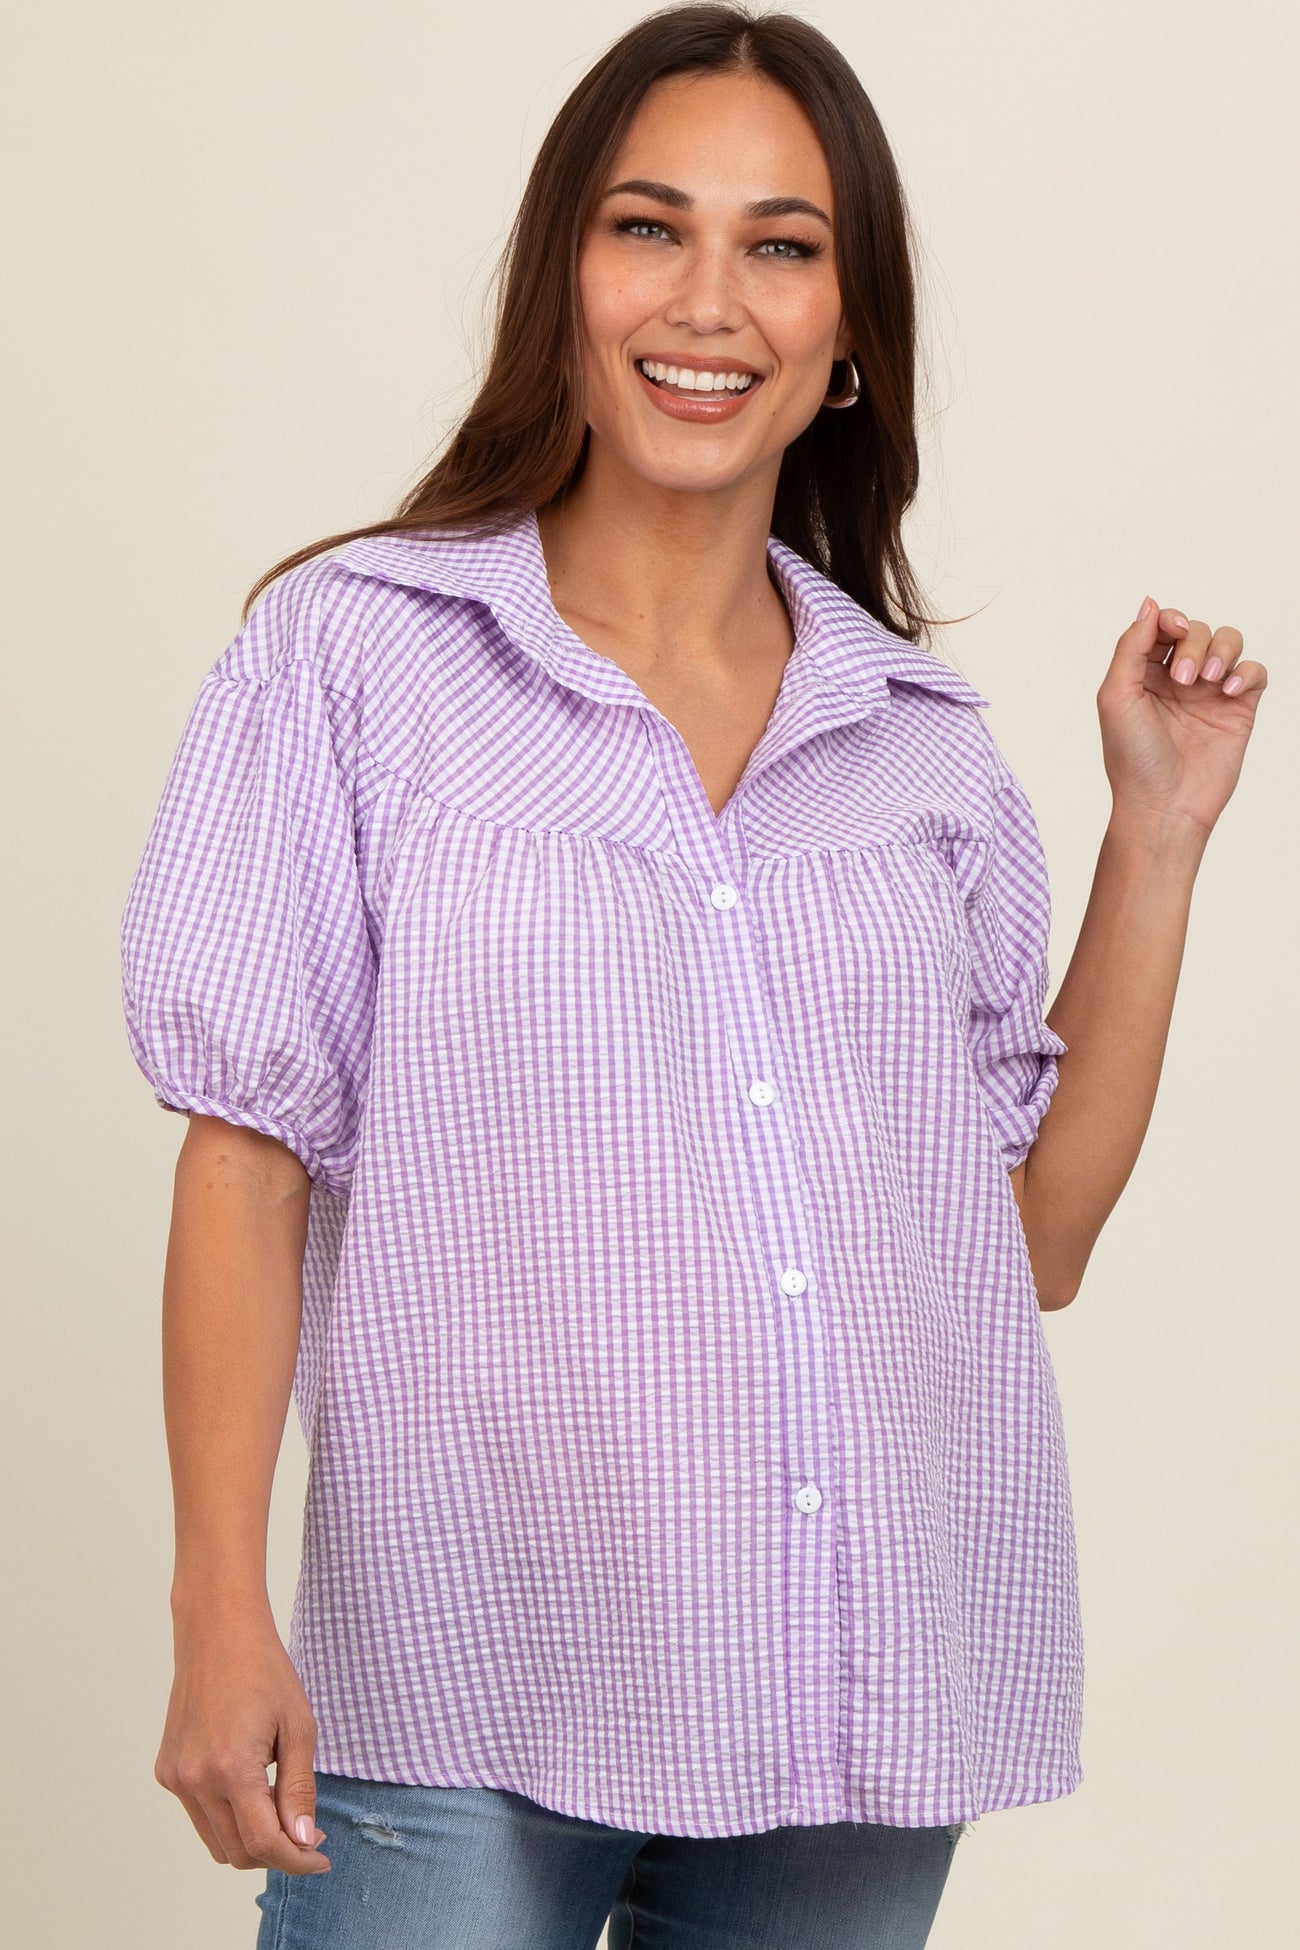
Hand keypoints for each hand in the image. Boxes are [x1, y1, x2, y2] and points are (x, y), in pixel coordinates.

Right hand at [155, 1604, 330, 1874]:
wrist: (217, 1631)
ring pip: (216, 1841)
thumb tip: (303, 1841)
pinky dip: (228, 1817)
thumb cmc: (265, 1671)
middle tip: (308, 1834)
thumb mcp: (299, 1727)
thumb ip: (299, 1789)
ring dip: (251, 1841)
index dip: (297, 1860)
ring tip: (282, 1812)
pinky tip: (251, 1788)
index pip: (264, 1844)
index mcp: (231, 1769)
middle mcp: (195, 1780)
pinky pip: (200, 1815)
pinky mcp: (167, 1771)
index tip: (322, 1858)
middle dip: (276, 1854)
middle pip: (237, 1852)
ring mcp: (175, 1778)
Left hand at [1097, 596, 1267, 838]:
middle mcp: (1178, 679)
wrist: (1164, 807)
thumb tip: (1149, 603)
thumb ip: (1130, 647)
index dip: (1170, 620)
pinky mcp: (1239, 710)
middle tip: (1184, 679)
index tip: (1173, 631)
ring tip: (1211, 681)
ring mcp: (1210, 693)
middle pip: (1197, 629)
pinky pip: (1256, 672)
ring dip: (1223, 650)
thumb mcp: (1116, 697)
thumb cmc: (1132, 759)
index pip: (1162, 626)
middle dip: (1194, 643)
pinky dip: (1248, 671)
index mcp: (1143, 674)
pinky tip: (1231, 690)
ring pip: (1229, 641)